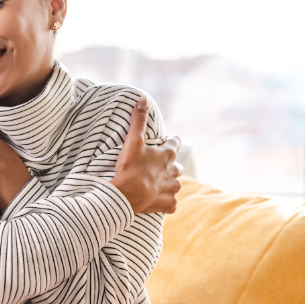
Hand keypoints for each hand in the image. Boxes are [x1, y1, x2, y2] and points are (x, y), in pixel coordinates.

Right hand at [111, 97, 183, 213]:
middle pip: (176, 165)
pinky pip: (171, 204)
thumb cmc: (130, 167)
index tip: (163, 142)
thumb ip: (138, 120)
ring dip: (168, 183)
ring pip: (175, 184)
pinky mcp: (168, 204)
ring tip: (154, 184)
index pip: (175, 142)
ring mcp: (172, 188)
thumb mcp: (133, 141)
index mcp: (167, 154)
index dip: (170, 141)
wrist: (128, 195)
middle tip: (154, 166)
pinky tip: (158, 202)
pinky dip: (166, 203)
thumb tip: (143, 99)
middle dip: (169, 165)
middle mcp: (174, 171)